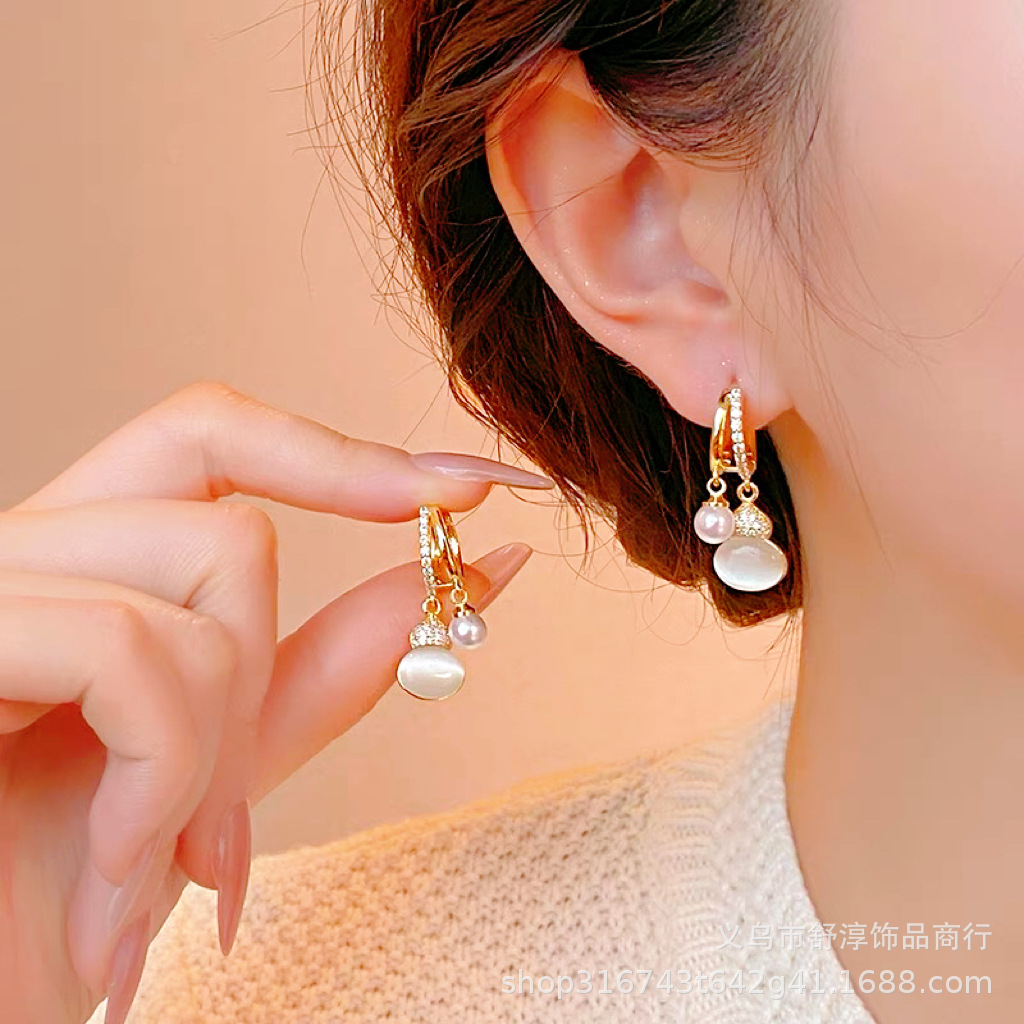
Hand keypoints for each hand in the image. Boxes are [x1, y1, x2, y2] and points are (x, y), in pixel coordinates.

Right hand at [0, 381, 548, 1023]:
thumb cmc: (70, 893)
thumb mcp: (224, 762)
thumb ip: (330, 664)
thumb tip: (468, 580)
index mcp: (88, 564)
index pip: (213, 435)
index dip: (340, 452)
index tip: (466, 486)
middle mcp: (31, 547)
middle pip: (225, 488)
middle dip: (272, 651)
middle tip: (234, 799)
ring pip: (211, 561)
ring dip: (217, 745)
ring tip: (155, 863)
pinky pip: (132, 647)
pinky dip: (162, 774)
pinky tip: (115, 865)